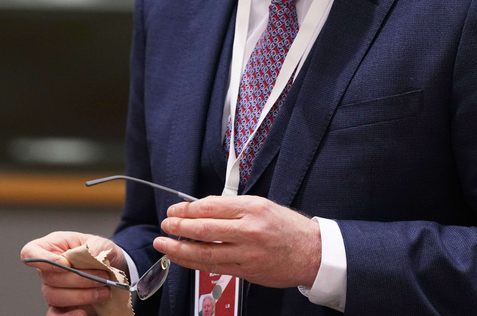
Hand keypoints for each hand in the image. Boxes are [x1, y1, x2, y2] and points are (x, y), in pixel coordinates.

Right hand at [20, 230, 127, 315]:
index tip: (65, 264)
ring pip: (54, 296)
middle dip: (78, 279)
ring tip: (103, 291)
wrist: (114, 271)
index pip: (31, 252)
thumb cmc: (102, 254)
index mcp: (53, 247)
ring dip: (81, 295)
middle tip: (102, 278)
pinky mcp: (61, 306)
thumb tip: (90, 255)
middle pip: (49, 277)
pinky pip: (55, 315)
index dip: (43, 259)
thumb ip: (95, 247)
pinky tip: (83, 312)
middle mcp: (49, 269)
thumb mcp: (102, 244)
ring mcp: (53, 288)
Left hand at [154, 195, 321, 288]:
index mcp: (252, 209)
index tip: (175, 210)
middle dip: (179, 227)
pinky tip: (182, 258)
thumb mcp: (261, 205)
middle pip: (204, 229)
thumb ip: (232, 207)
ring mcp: (247, 253)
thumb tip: (202, 209)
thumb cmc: (287, 227)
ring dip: (180, 249)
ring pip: (205, 252)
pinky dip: (194, 263)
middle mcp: (249, 231)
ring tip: (164, 244)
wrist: (312, 252)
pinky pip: (214, 267)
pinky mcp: (246, 271)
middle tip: (165, 224)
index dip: (187, 209)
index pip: (210, 207)